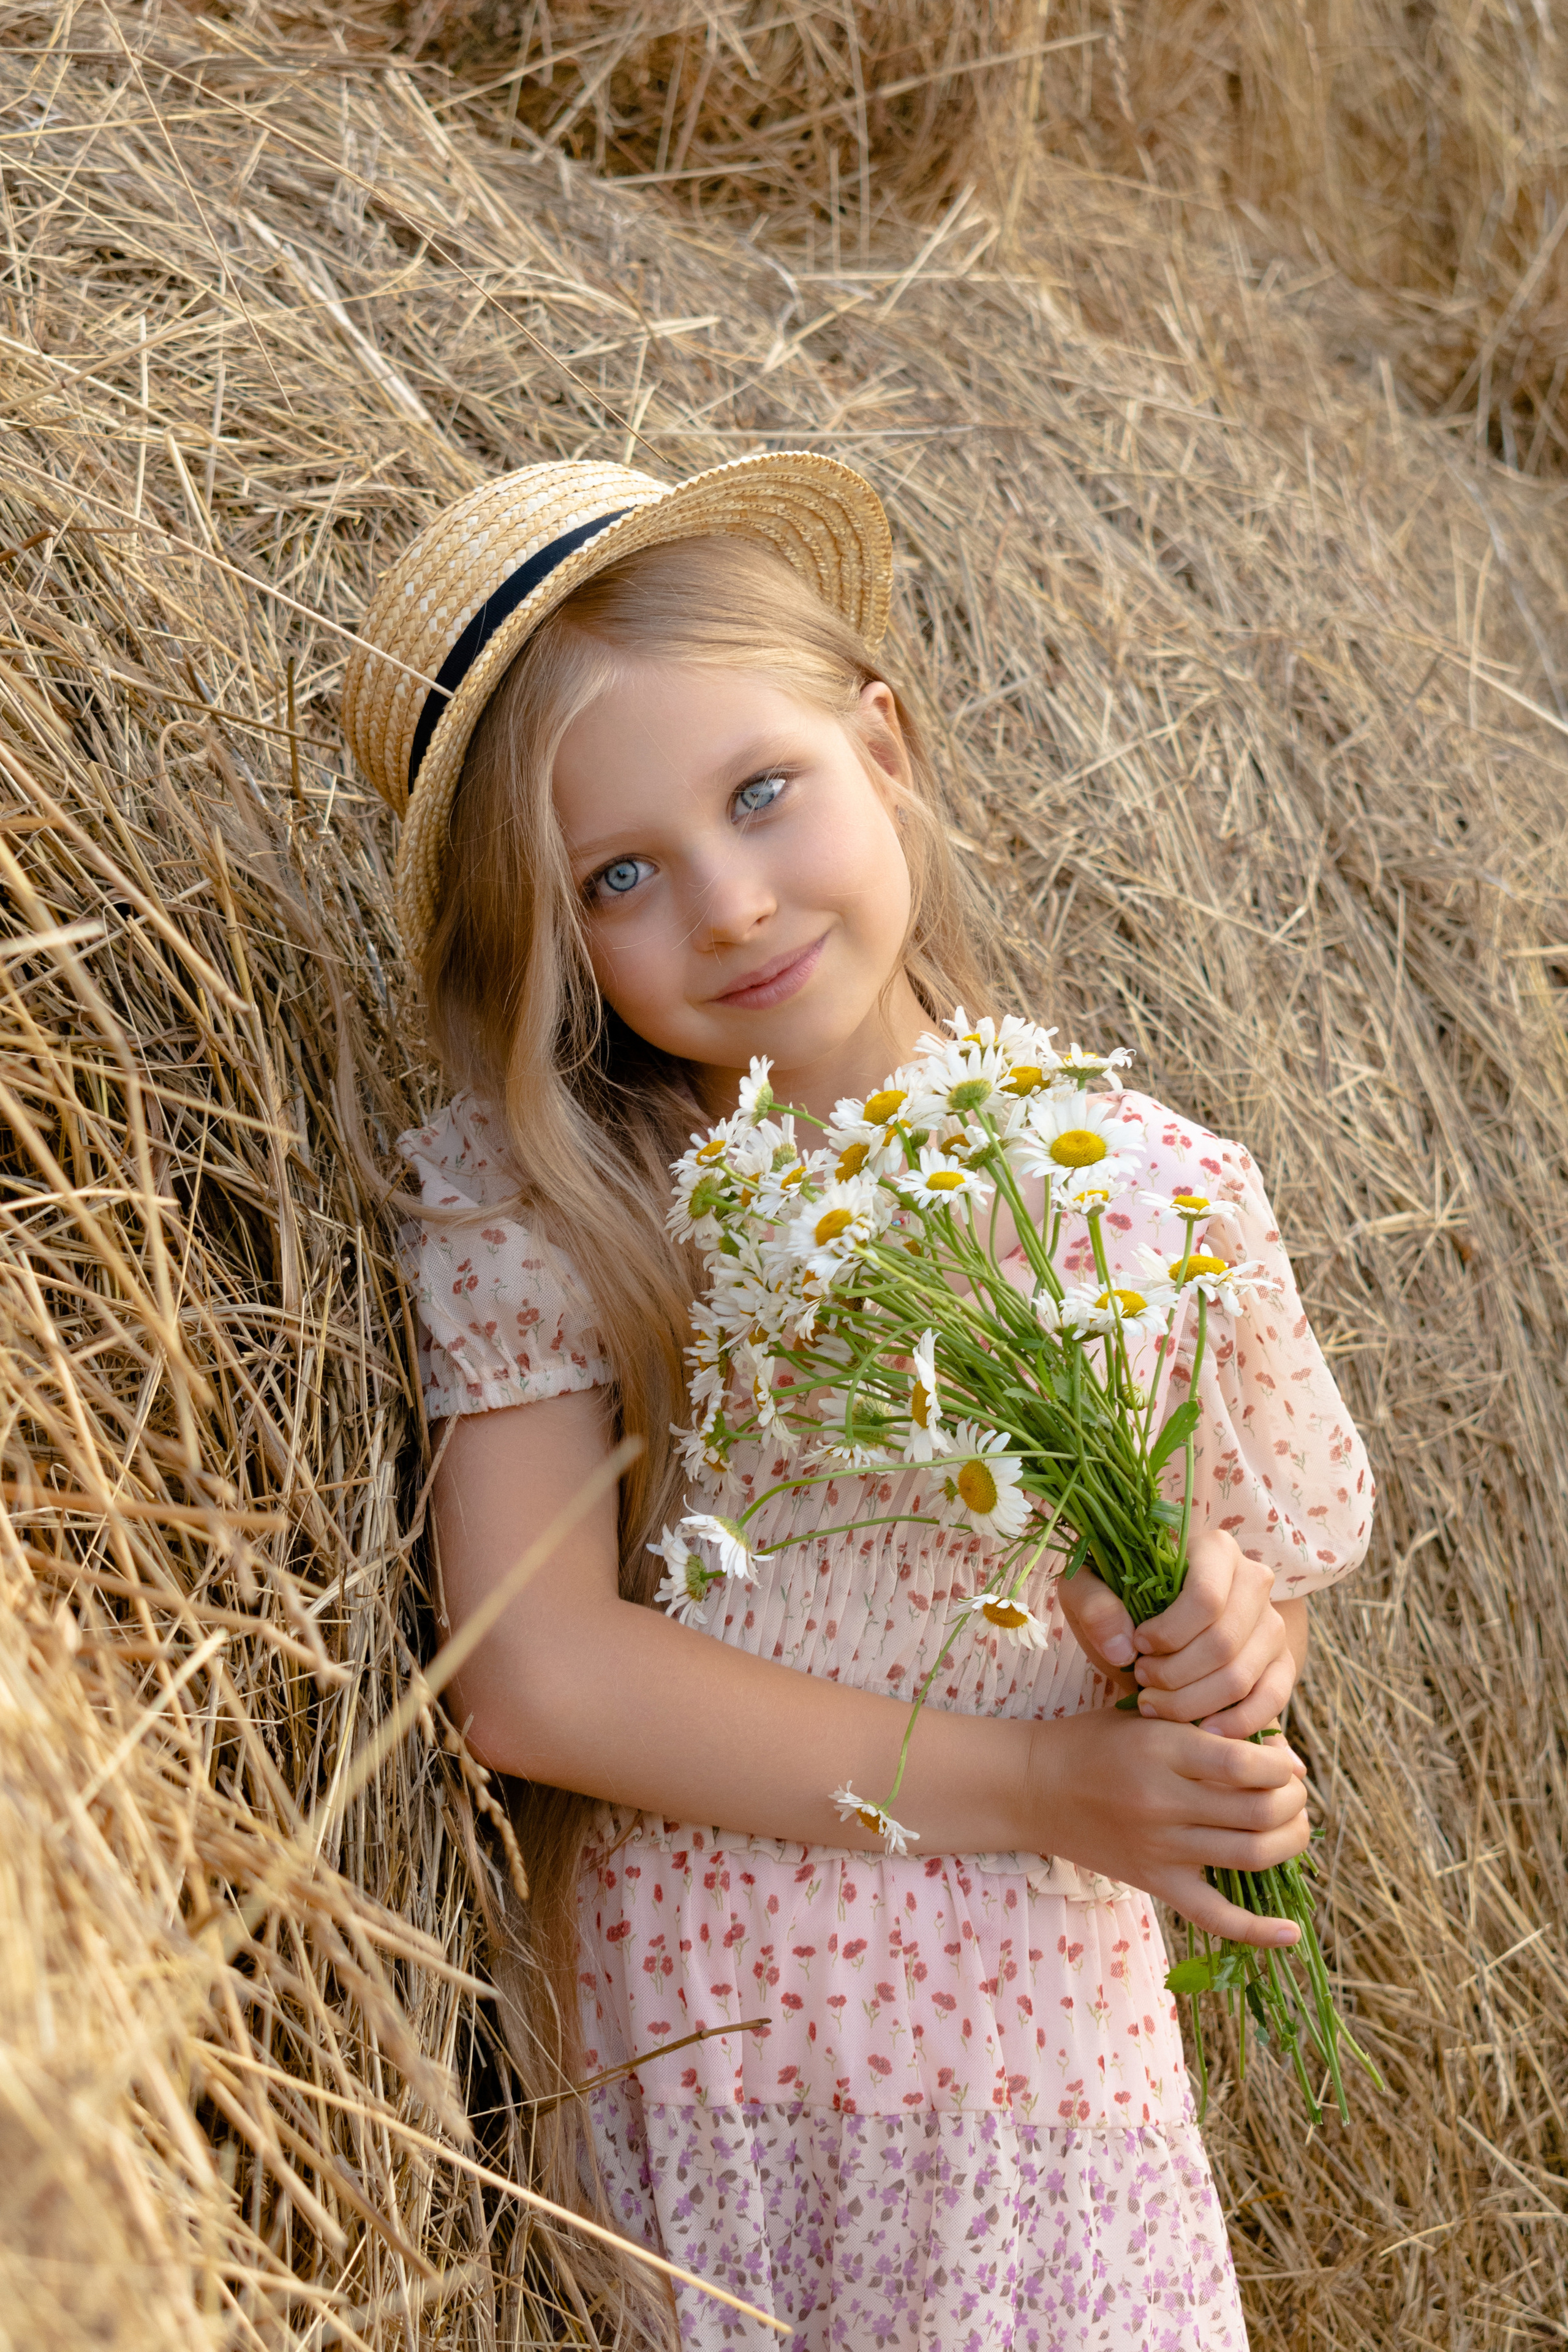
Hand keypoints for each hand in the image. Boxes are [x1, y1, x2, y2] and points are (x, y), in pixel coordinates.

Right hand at [1027, 1707, 1310, 1944]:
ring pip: (1250, 1856)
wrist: (1035, 1787)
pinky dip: (1257, 1930)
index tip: (1287, 1761)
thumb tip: (1281, 1757)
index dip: (1282, 1766)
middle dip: (1293, 1802)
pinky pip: (1214, 1916)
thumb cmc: (1097, 1742)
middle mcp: (1163, 1802)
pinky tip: (1290, 1930)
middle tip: (1293, 1792)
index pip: (1246, 1766)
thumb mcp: (1149, 1718)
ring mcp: (1160, 1848)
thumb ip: (1207, 1730)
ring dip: (1289, 1842)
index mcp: (1163, 1751)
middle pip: (1258, 1812)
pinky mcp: (1155, 1883)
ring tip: (1290, 1826)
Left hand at [1057, 1531, 1303, 1739]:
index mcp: (1215, 1549)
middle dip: (1174, 1675)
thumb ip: (1093, 1605)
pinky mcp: (1281, 1663)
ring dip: (1193, 1702)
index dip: (1169, 1633)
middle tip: (1140, 1681)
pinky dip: (1237, 1723)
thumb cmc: (1119, 1601)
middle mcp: (1255, 1580)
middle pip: (1224, 1643)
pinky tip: (1200, 1729)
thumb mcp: (1088, 1590)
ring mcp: (1272, 1624)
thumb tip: (1123, 1647)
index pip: (1206, 1598)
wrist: (1148, 1626)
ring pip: (1242, 1676)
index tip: (1137, 1647)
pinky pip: (1271, 1699)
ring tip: (1154, 1704)